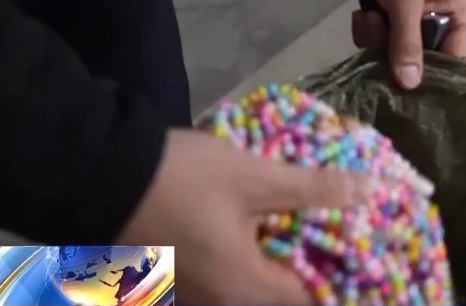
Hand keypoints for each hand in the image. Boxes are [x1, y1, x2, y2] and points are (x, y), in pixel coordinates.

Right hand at [117, 130, 368, 304]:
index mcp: (243, 287)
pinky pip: (224, 272)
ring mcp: (190, 291)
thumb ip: (315, 189)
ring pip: (249, 283)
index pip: (309, 301)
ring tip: (307, 225)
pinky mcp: (171, 274)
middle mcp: (217, 300)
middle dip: (311, 268)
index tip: (365, 258)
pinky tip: (263, 222)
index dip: (341, 282)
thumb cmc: (182, 179)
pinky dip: (250, 253)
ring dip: (279, 259)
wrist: (95, 173)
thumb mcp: (255, 177)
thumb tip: (371, 192)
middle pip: (279, 294)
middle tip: (340, 234)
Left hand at [330, 0, 465, 87]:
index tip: (415, 100)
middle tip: (382, 55)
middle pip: (422, 61)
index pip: (456, 60)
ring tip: (371, 16)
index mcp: (457, 12)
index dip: (437, 80)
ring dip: (377, 42)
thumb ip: (408, 43)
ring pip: (394, 52)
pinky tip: (361, 11)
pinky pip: (376, 39)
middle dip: (399, 60)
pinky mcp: (382, 11)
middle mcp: (437, 18)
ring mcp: (407, 16)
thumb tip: (411, 87)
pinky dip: (366, 30)